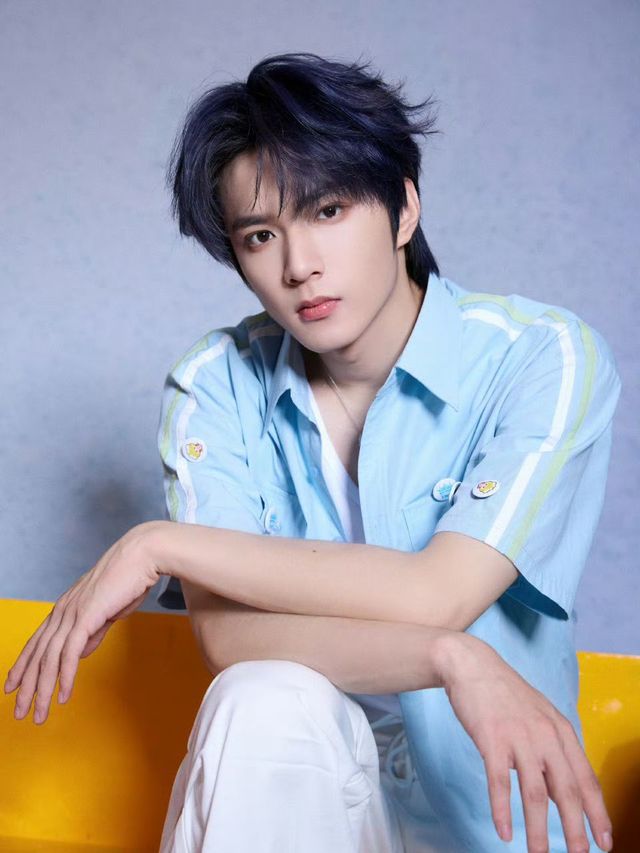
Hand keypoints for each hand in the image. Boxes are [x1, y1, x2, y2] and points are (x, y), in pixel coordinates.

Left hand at [4, 521, 162, 724]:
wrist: (141, 556)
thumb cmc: (129, 579)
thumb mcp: (107, 610)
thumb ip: (93, 632)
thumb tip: (82, 652)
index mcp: (65, 607)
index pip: (37, 641)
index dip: (23, 665)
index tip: (13, 685)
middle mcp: (63, 611)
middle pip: (38, 655)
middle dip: (27, 686)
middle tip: (19, 711)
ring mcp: (72, 613)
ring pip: (50, 659)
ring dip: (43, 690)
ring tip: (40, 713)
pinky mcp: (87, 617)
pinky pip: (71, 653)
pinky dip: (65, 676)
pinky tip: (62, 694)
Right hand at [440, 633, 612, 852]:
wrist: (471, 664)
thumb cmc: (504, 694)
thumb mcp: (539, 716)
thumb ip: (552, 749)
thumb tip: (561, 789)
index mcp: (560, 730)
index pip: (586, 778)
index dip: (598, 812)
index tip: (605, 840)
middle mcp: (544, 734)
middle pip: (567, 790)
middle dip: (576, 828)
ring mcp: (518, 736)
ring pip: (534, 793)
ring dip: (539, 829)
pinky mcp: (490, 739)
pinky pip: (499, 782)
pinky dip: (502, 811)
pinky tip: (504, 832)